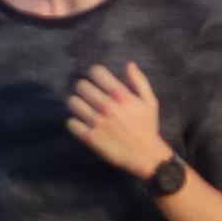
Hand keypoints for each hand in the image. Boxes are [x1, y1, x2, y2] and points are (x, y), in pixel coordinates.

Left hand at [66, 59, 167, 180]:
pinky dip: (74, 122)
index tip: (95, 80)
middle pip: (81, 86)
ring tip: (82, 108)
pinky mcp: (90, 137)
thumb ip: (139, 81)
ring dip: (76, 103)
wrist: (145, 156)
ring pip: (73, 103)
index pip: (96, 72)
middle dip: (83, 88)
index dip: (94, 73)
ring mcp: (97, 122)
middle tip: (87, 95)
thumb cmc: (147, 127)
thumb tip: (129, 64)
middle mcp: (107, 106)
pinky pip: (71, 123)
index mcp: (121, 95)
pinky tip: (81, 123)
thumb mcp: (150, 101)